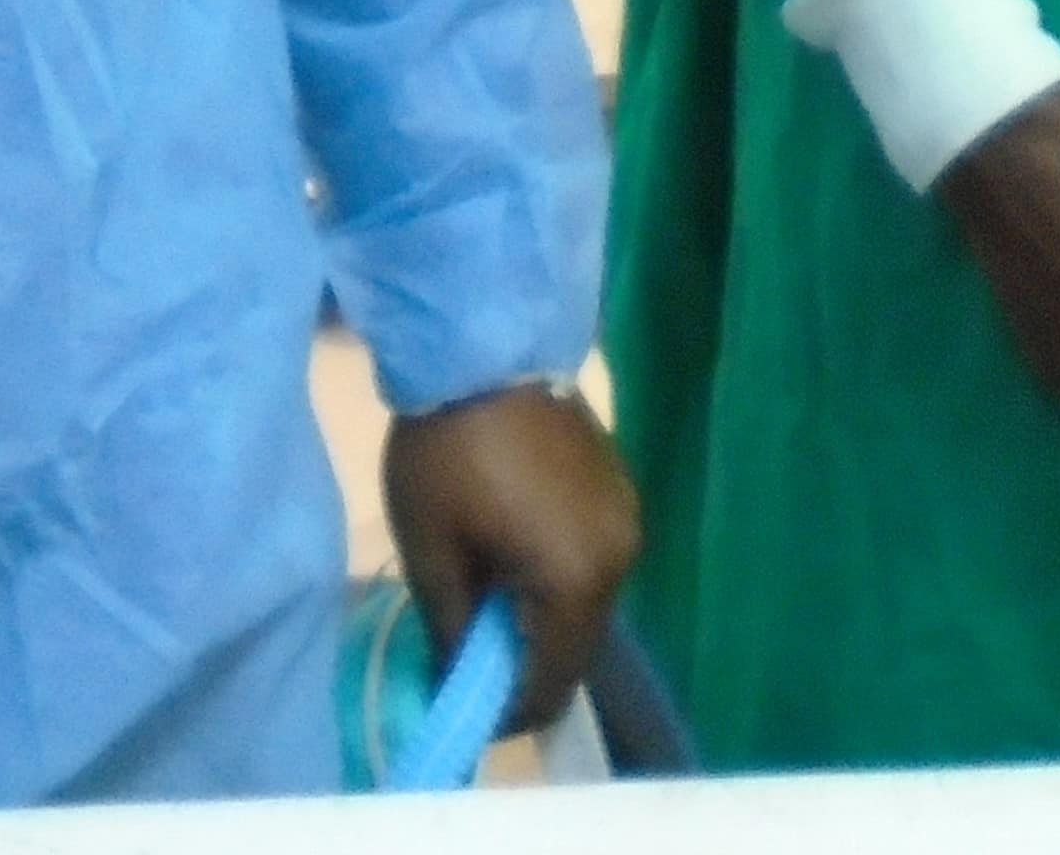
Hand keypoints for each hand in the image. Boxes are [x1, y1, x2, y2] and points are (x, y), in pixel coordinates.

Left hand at [379, 381, 642, 743]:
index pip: (552, 683)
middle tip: (468, 662)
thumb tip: (458, 683)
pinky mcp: (618, 489)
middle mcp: (619, 558)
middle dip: (526, 668)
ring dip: (541, 622)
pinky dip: (555, 579)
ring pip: (585, 605)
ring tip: (484, 607)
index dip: (507, 712)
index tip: (462, 712)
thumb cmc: (448, 455)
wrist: (483, 346)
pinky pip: (590, 561)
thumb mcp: (433, 554)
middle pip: (577, 648)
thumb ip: (453, 632)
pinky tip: (511, 558)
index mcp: (577, 581)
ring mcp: (625, 519)